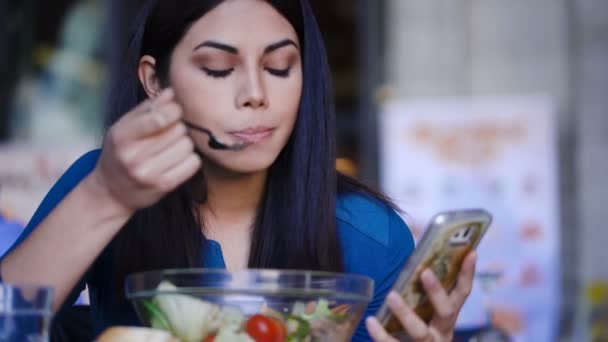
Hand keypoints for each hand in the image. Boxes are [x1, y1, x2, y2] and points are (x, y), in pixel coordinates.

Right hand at [89, 88, 200, 211]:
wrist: (111, 191)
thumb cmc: (120, 152)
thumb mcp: (124, 126)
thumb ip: (147, 108)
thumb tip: (171, 92)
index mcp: (122, 136)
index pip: (159, 117)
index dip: (174, 110)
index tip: (173, 112)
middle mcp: (133, 156)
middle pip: (178, 130)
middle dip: (177, 128)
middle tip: (168, 135)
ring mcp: (148, 174)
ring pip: (187, 146)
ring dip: (184, 144)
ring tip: (170, 148)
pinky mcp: (163, 186)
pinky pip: (193, 164)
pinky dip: (190, 159)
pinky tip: (178, 160)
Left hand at [366, 252, 476, 340]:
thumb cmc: (415, 333)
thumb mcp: (424, 316)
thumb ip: (420, 294)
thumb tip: (411, 257)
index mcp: (447, 319)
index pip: (462, 294)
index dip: (467, 274)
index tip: (471, 252)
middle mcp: (441, 333)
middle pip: (445, 312)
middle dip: (437, 292)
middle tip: (425, 272)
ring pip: (420, 332)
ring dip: (406, 313)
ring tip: (391, 295)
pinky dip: (381, 335)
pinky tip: (370, 320)